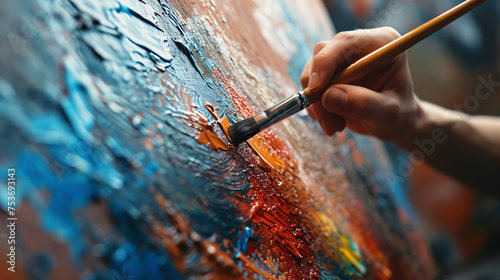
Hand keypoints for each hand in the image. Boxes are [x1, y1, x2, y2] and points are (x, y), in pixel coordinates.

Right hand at [300, 27, 420, 143]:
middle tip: (328, 121)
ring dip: (317, 105)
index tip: (316, 89)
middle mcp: (357, 47)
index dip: (325, 62)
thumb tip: (329, 96)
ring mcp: (341, 61)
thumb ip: (363, 103)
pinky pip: (311, 89)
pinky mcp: (329, 76)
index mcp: (380, 43)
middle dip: (318, 90)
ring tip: (336, 127)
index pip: (345, 42)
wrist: (396, 124)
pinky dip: (317, 110)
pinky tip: (335, 122)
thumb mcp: (388, 113)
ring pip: (312, 75)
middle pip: (322, 55)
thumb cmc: (400, 115)